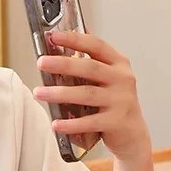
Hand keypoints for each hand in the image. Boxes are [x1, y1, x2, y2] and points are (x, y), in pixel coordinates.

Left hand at [34, 31, 151, 161]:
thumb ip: (88, 63)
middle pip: (90, 68)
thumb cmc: (113, 102)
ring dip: (60, 93)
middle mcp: (122, 79)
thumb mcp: (106, 78)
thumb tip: (60, 46)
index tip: (54, 36)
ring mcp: (121, 100)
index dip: (75, 39)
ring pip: (87, 94)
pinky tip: (56, 123)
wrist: (132, 133)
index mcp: (117, 64)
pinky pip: (90, 122)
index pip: (96, 45)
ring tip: (39, 93)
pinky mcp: (116, 122)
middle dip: (63, 64)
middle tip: (41, 63)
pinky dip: (71, 124)